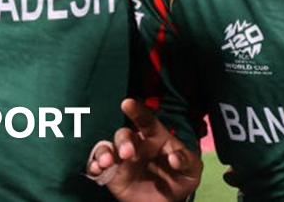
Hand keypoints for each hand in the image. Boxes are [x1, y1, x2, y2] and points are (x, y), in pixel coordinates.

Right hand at [86, 99, 202, 201]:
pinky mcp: (111, 175)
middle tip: (126, 153)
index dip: (137, 111)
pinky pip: (96, 166)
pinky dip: (92, 165)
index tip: (127, 103)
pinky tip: (96, 169)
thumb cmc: (180, 179)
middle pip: (125, 134)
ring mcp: (122, 159)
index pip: (147, 122)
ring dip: (105, 152)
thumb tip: (175, 158)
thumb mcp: (191, 171)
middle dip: (123, 140)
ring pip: (107, 147)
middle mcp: (137, 145)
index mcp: (156, 138)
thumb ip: (186, 161)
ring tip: (106, 163)